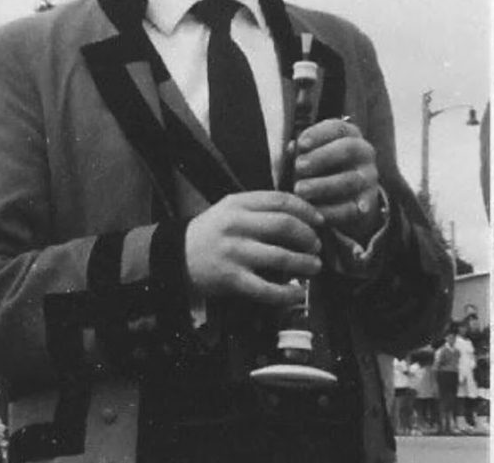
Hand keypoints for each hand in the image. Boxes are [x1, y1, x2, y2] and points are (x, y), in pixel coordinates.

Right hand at [184, 191, 323, 305]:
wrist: (175, 256)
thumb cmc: (208, 234)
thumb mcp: (228, 210)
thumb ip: (258, 209)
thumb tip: (300, 218)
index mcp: (236, 204)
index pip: (281, 200)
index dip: (306, 210)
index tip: (318, 221)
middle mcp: (235, 225)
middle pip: (285, 226)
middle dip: (309, 237)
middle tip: (316, 246)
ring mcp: (234, 252)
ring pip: (281, 257)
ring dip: (305, 264)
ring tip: (314, 267)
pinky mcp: (232, 278)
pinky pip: (266, 288)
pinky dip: (286, 293)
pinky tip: (296, 293)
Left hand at [293, 118, 380, 241]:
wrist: (339, 198)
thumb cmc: (316, 168)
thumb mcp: (308, 155)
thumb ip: (299, 151)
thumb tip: (290, 147)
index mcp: (348, 135)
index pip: (338, 128)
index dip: (319, 134)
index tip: (301, 143)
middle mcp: (363, 154)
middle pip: (348, 149)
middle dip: (322, 157)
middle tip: (299, 166)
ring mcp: (368, 178)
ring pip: (349, 180)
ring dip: (323, 185)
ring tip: (299, 190)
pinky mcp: (365, 204)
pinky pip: (350, 208)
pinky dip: (332, 212)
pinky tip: (315, 212)